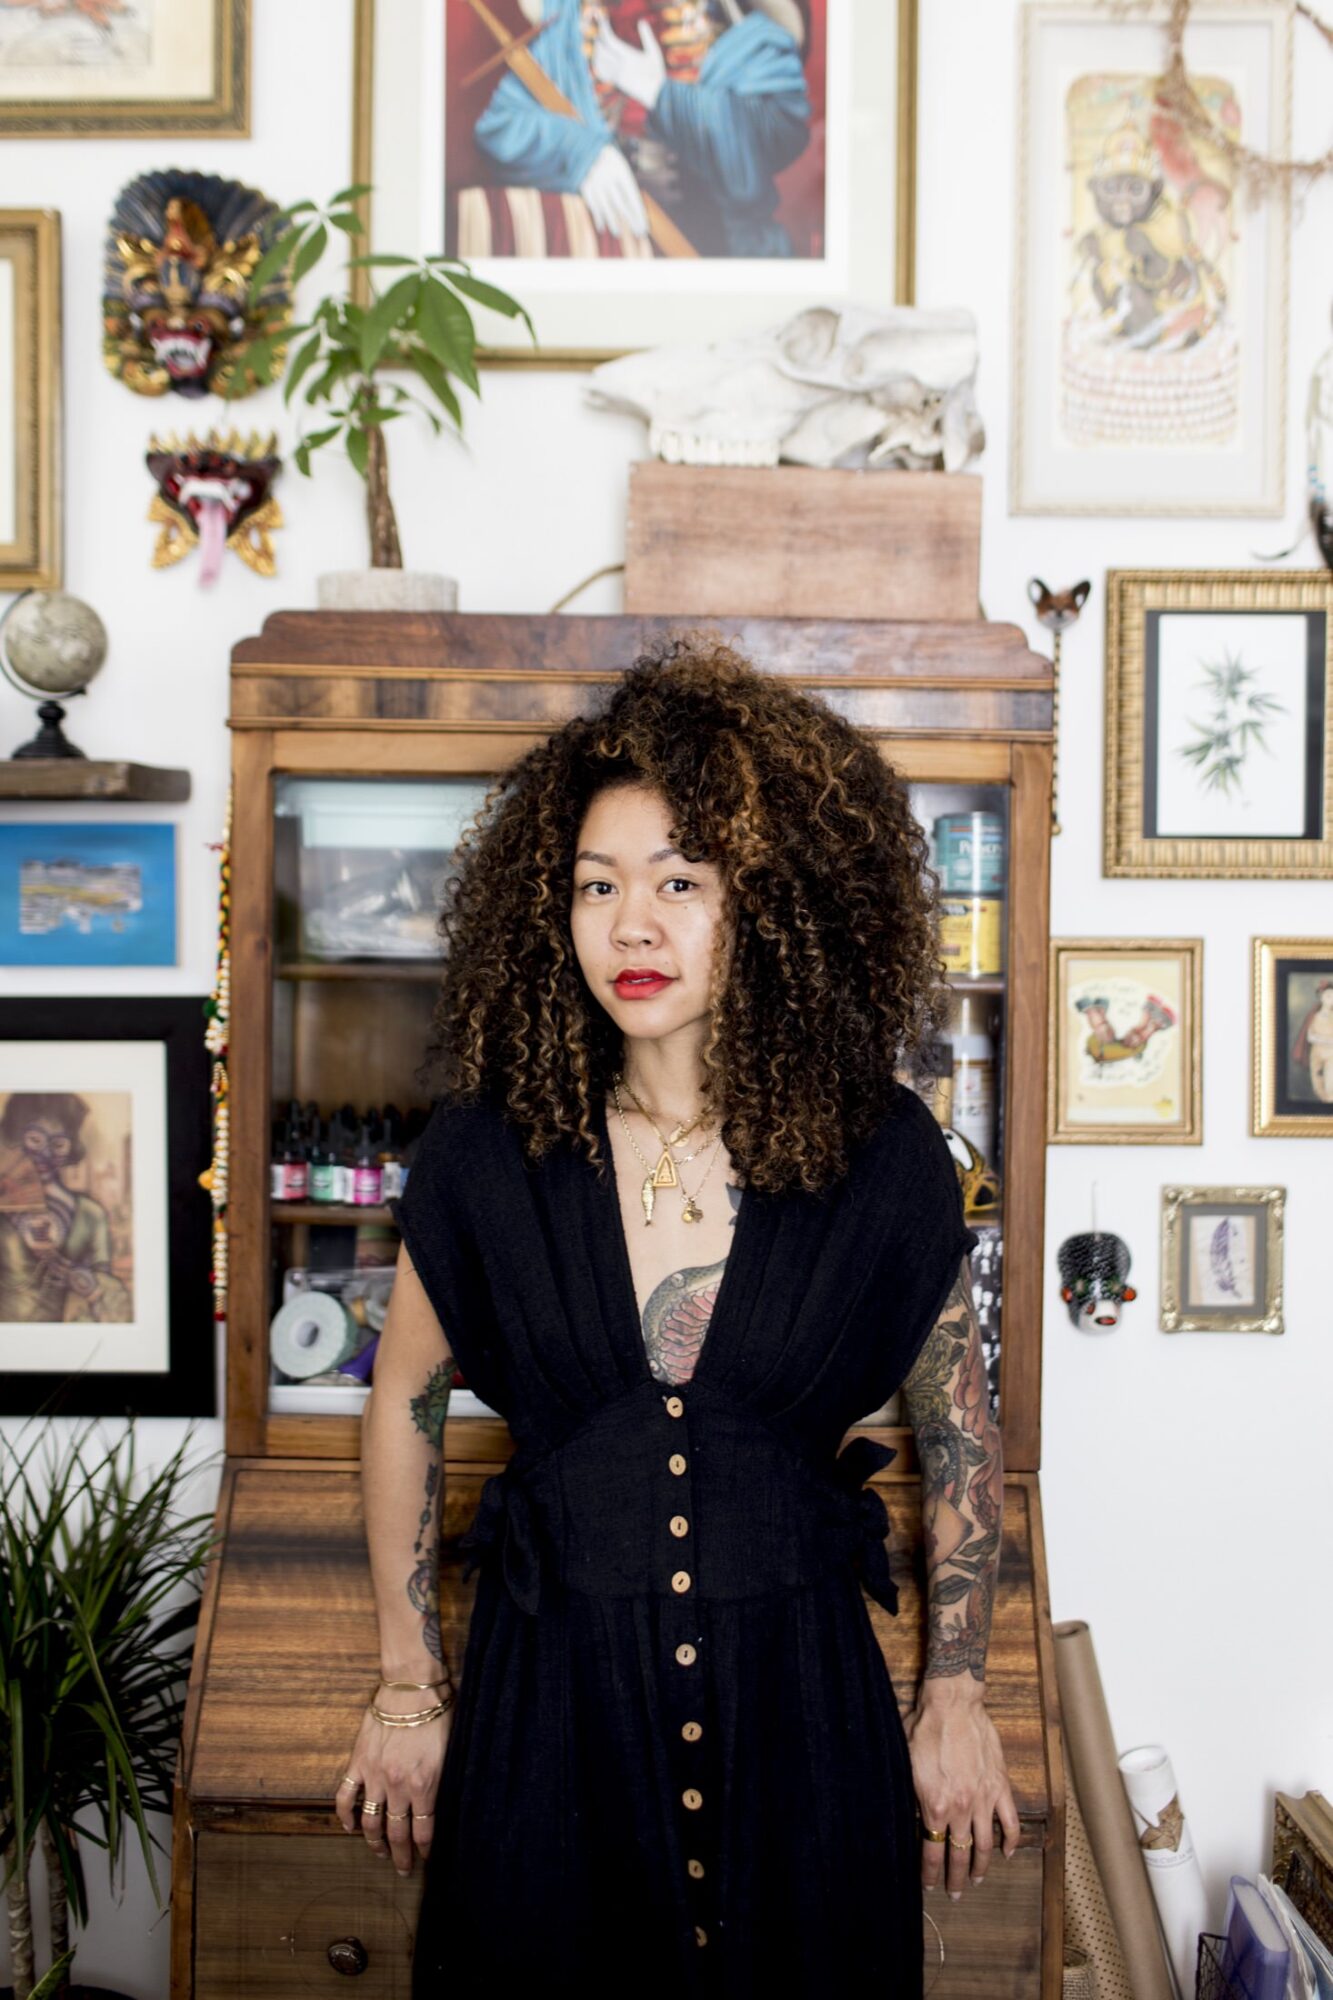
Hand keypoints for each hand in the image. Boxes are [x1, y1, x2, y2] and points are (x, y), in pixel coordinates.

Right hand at [335, 1688, 454, 1875]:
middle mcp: (398, 1787)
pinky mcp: (358, 1763)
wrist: (411, 1687)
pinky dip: (345, 1816)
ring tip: (380, 1853)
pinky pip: (345, 1797)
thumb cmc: (437, 1714)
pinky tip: (350, 1828)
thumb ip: (444, 1781)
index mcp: (425, 1785)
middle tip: (402, 1870)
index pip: (424, 1831)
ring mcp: (375, 1776)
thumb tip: (445, 1804)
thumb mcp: (451, 1751)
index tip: (424, 1860)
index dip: (423, 1850)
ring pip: (371, 1822)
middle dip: (400, 1856)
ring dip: (374, 1843)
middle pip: (397, 1833)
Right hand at [578, 143, 648, 240]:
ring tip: (617, 233)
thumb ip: (625, 184)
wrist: (582, 144)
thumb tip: (636, 209)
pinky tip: (602, 227)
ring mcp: (596, 181)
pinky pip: (593, 205)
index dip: (639, 213)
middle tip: (637, 233)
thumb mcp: (618, 163)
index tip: (644, 226)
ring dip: (612, 221)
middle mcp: (609, 176)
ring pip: (606, 206)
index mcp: (621, 169)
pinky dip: (598, 216)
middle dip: (630, 220)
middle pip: (621, 203)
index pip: (633, 196)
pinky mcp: (584, 185)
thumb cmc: (606, 158)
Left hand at [589, 11, 665, 109]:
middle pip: (602, 50)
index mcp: (629, 57)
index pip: (611, 40)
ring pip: (599, 61)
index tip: (604, 22)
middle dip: (599, 39)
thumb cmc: (657, 73)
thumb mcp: (654, 53)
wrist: (656, 95)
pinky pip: (601, 73)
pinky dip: (597, 64)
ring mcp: (617, 75)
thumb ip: (647, 36)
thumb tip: (641, 21)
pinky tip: (599, 59)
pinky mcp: (617, 82)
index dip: (605, 29)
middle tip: (601, 32)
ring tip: (599, 43)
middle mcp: (620, 66)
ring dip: (597, 51)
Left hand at [905, 1685, 1020, 1896]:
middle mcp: (961, 1809)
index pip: (931, 1852)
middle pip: (960, 1855)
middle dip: (956, 1879)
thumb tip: (907, 1815)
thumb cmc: (924, 1729)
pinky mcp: (1000, 1785)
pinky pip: (1010, 1820)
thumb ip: (910, 1795)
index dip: (929, 1874)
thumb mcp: (905, 1764)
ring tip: (978, 1880)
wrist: (953, 1704)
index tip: (929, 1887)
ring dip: (982, 1866)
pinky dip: (1011, 1840)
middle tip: (955, 1894)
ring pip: (986, 1844)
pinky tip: (1007, 1853)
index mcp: (935, 1806)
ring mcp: (984, 1799)